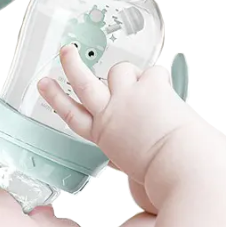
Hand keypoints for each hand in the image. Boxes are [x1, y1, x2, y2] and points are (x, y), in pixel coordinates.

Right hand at [37, 45, 194, 177]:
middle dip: (72, 65)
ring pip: (117, 70)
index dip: (56, 98)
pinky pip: (152, 72)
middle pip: (84, 84)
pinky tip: (166, 95)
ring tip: (139, 85)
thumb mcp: (127, 168)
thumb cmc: (158, 175)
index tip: (45, 84)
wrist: (180, 166)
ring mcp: (128, 98)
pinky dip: (159, 81)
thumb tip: (118, 158)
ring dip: (128, 74)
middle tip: (66, 51)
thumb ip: (121, 157)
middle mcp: (110, 115)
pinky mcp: (150, 86)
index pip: (72, 115)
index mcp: (103, 136)